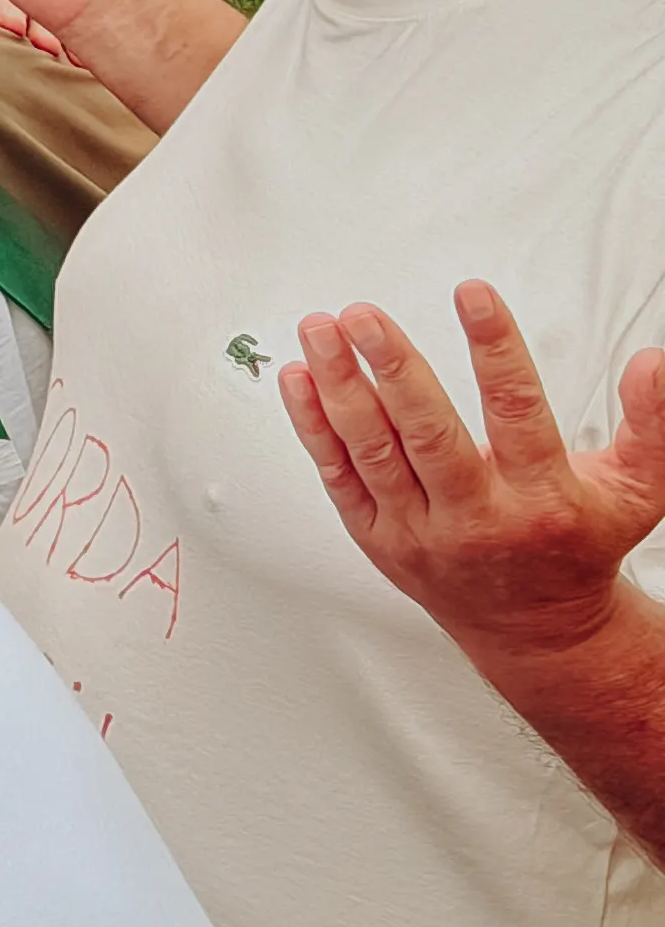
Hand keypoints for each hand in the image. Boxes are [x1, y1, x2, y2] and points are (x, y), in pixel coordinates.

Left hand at [281, 282, 664, 665]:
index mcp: (543, 501)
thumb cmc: (577, 547)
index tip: (472, 293)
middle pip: (428, 436)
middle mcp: (478, 519)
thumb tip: (652, 362)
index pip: (517, 413)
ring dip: (341, 386)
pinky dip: (313, 426)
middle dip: (393, 370)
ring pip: (373, 452)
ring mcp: (422, 532)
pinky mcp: (380, 539)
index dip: (496, 350)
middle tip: (363, 315)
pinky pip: (339, 477)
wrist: (539, 633)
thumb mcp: (635, 493)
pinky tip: (298, 377)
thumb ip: (650, 427)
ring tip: (320, 328)